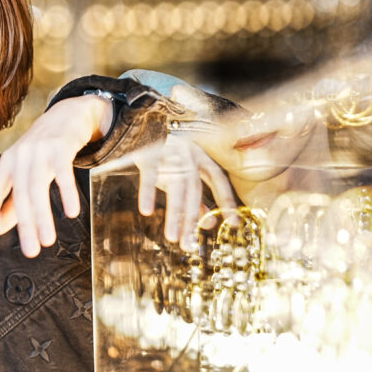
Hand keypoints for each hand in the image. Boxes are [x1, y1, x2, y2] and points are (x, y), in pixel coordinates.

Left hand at [0, 95, 112, 256]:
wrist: (69, 114)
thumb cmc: (43, 151)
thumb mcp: (24, 173)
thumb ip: (11, 201)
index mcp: (7, 163)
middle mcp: (19, 156)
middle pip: (20, 195)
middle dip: (25, 225)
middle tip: (31, 251)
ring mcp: (39, 150)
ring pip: (38, 188)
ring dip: (43, 216)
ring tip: (48, 240)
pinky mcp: (60, 146)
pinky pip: (63, 172)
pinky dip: (67, 193)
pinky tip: (72, 212)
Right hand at [136, 135, 237, 250]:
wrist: (137, 126)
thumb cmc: (164, 156)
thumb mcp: (183, 172)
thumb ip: (196, 195)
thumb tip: (208, 223)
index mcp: (201, 157)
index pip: (219, 180)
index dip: (227, 201)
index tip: (234, 223)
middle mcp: (189, 155)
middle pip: (194, 190)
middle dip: (193, 219)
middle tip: (189, 245)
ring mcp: (170, 153)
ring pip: (176, 187)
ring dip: (175, 214)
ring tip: (172, 237)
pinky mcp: (149, 153)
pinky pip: (150, 176)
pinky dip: (148, 193)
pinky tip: (146, 211)